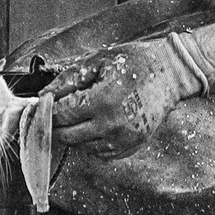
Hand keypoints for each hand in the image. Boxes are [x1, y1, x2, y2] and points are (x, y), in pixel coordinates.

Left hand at [43, 37, 204, 160]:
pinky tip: (98, 123)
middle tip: (58, 110)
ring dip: (75, 133)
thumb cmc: (135, 62)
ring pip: (82, 147)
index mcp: (103, 100)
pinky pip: (100, 153)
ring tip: (83, 113)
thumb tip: (44, 95)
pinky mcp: (132, 146)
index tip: (43, 104)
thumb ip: (69, 79)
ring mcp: (124, 139)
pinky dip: (92, 142)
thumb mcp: (98, 61)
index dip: (47, 110)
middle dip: (57, 123)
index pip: (61, 115)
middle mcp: (113, 125)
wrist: (171, 74)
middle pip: (67, 136)